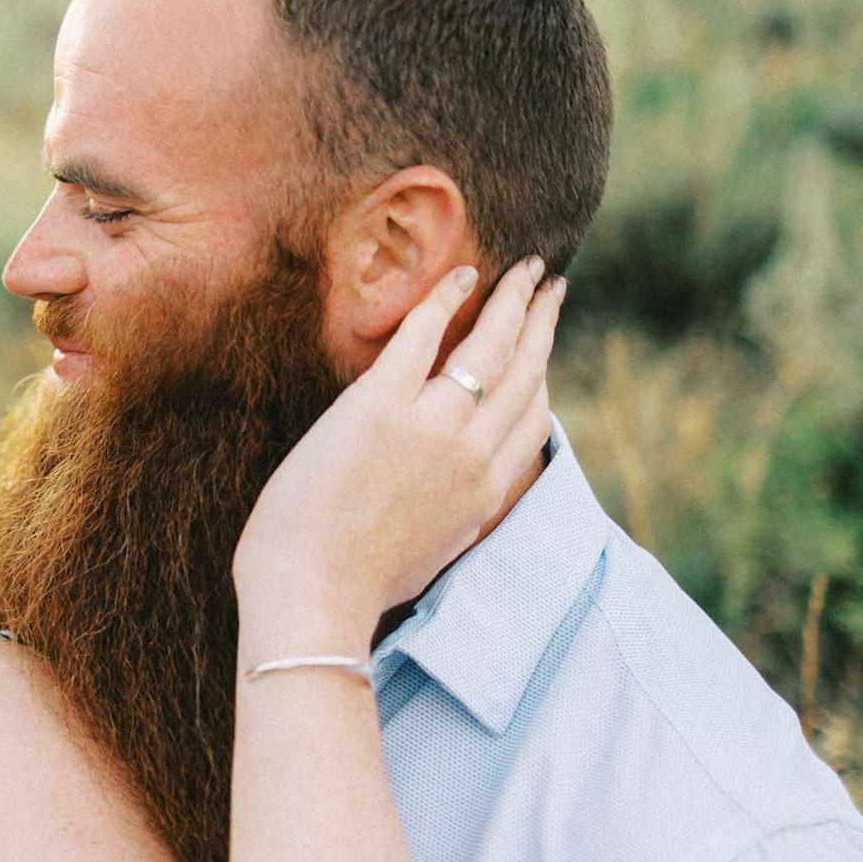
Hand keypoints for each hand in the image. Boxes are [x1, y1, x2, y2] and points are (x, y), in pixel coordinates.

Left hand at [233, 256, 563, 651]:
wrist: (311, 592)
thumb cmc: (354, 582)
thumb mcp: (432, 551)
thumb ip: (457, 513)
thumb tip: (464, 494)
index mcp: (486, 492)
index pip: (533, 421)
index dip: (541, 376)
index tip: (541, 348)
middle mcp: (473, 454)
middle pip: (525, 372)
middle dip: (542, 323)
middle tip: (551, 286)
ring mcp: (432, 425)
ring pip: (490, 346)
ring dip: (512, 300)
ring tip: (525, 269)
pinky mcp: (380, 405)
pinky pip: (423, 335)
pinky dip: (445, 298)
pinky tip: (461, 274)